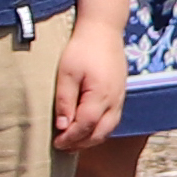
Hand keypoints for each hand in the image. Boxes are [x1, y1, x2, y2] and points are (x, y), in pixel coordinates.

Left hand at [51, 20, 121, 148]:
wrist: (103, 30)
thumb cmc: (82, 48)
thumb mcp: (66, 73)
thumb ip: (64, 101)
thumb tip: (62, 127)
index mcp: (100, 95)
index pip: (86, 126)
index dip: (71, 138)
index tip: (56, 143)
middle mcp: (114, 100)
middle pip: (100, 133)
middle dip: (81, 143)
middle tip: (62, 146)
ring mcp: (120, 98)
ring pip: (108, 129)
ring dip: (91, 138)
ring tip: (73, 141)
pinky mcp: (120, 94)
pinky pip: (112, 119)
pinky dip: (99, 129)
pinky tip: (86, 127)